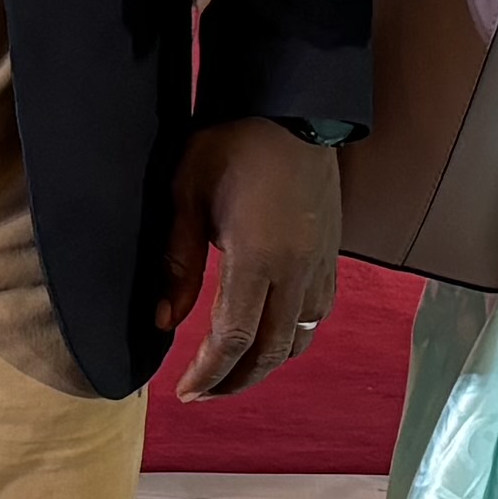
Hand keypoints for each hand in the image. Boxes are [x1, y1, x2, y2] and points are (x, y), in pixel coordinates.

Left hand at [158, 117, 344, 396]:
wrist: (292, 106)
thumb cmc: (232, 142)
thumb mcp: (187, 194)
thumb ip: (177, 263)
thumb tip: (165, 320)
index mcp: (258, 258)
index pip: (233, 339)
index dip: (208, 374)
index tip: (185, 392)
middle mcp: (297, 270)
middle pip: (271, 351)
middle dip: (236, 381)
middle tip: (205, 392)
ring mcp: (321, 263)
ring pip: (301, 337)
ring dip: (268, 362)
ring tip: (236, 371)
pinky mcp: (332, 252)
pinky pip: (319, 312)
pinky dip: (294, 335)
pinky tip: (273, 333)